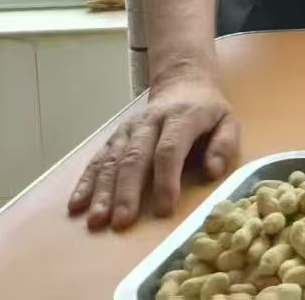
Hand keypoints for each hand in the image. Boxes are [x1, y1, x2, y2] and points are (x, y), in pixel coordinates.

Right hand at [67, 76, 239, 230]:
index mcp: (182, 117)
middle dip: (127, 191)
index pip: (170, 150)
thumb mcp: (228, 121)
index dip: (166, 180)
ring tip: (96, 220)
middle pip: (135, 157)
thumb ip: (224, 144)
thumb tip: (212, 170)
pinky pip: (98, 158)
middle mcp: (151, 121)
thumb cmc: (208, 112)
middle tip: (121, 222)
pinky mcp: (116, 136)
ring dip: (102, 191)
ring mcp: (129, 128)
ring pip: (112, 159)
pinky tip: (76, 205)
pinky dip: (85, 182)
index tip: (163, 209)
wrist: (183, 83)